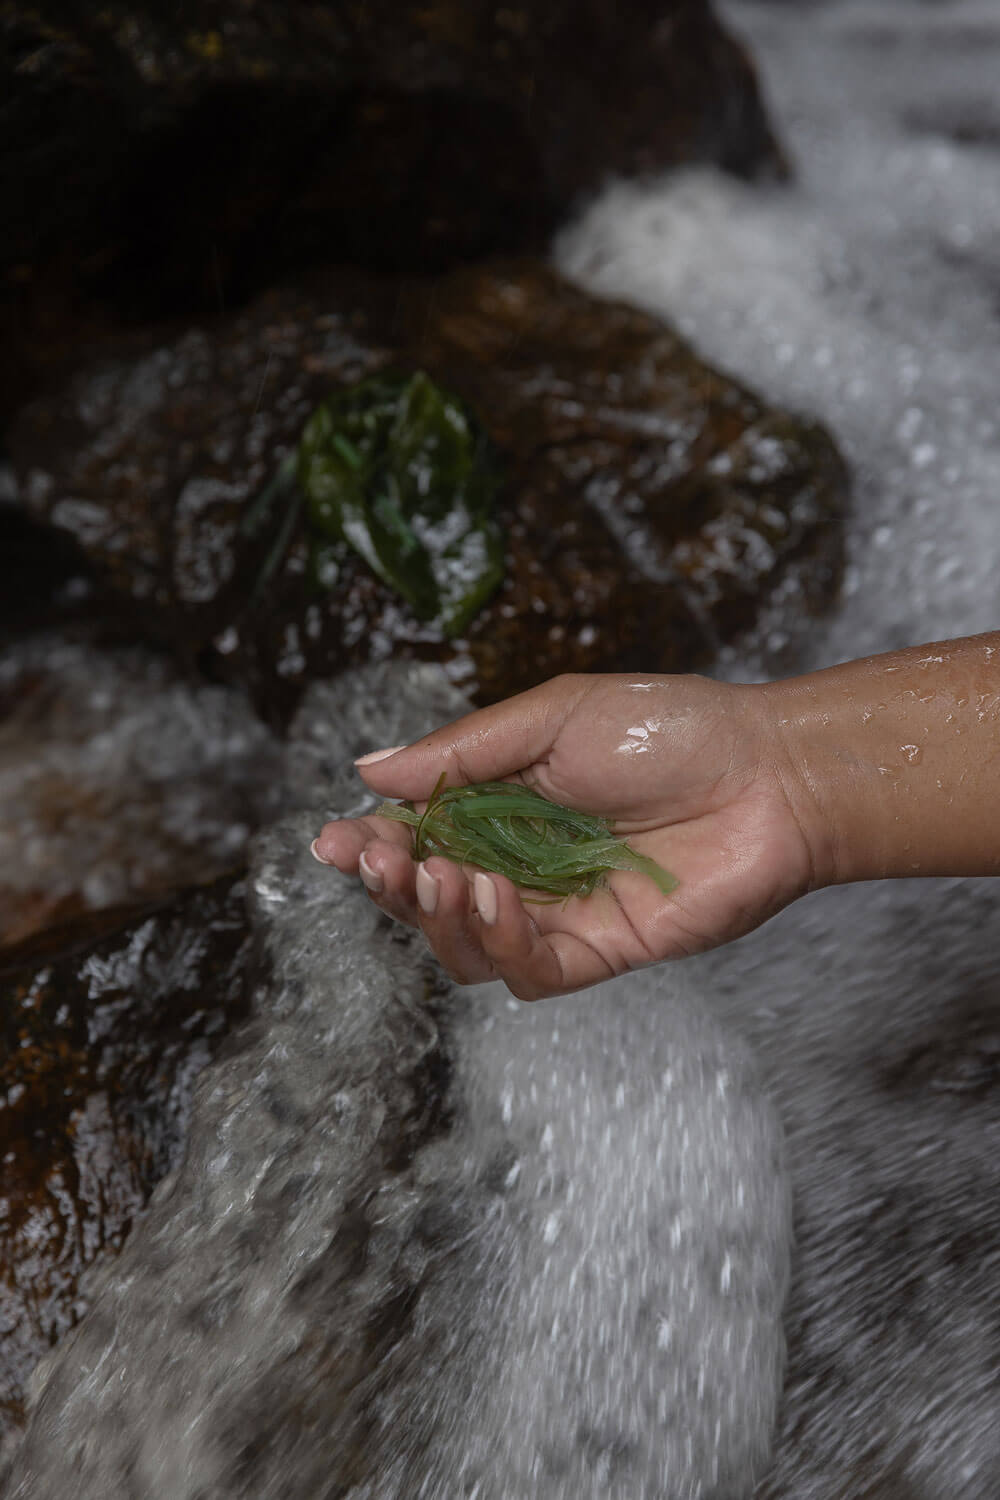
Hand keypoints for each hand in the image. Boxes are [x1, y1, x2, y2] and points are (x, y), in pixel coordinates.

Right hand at [312, 672, 816, 999]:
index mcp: (502, 802)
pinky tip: (495, 897)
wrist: (770, 773)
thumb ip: (463, 751)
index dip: (369, 842)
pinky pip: (526, 971)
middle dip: (390, 884)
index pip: (416, 834)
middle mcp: (521, 862)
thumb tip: (368, 769)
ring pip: (464, 946)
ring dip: (436, 917)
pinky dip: (497, 942)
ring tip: (443, 875)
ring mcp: (557, 912)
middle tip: (376, 859)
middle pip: (427, 898)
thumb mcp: (553, 716)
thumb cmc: (670, 728)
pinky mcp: (598, 951)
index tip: (333, 838)